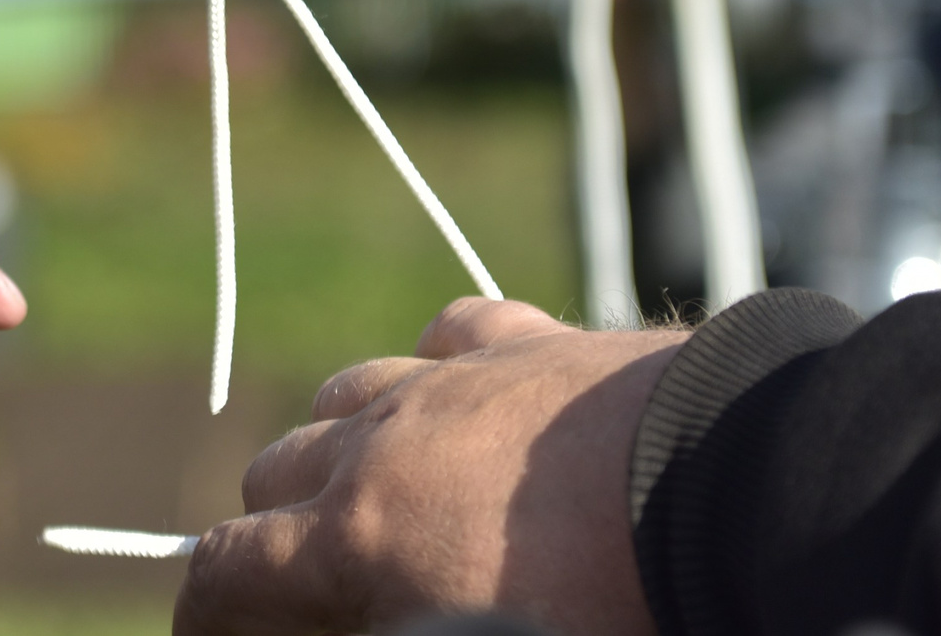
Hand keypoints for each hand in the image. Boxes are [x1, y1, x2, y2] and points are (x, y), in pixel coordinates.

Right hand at [176, 298, 684, 635]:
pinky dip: (439, 371)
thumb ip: (386, 630)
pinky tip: (462, 398)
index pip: (228, 569)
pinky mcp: (531, 340)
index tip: (213, 635)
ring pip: (345, 390)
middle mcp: (382, 441)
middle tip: (316, 592)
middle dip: (269, 533)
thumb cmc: (611, 604)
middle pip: (270, 472)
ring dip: (338, 446)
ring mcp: (455, 380)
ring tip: (378, 495)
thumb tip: (363, 617)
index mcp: (358, 534)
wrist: (734, 488)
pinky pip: (451, 335)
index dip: (206, 613)